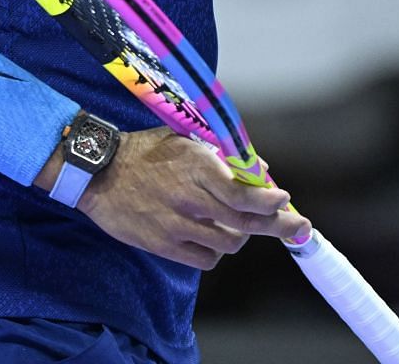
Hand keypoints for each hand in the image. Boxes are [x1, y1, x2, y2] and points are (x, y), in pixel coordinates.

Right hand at [75, 129, 308, 270]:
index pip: (242, 192)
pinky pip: (206, 259)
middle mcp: (189, 197)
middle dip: (278, 225)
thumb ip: (221, 156)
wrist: (99, 173)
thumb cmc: (146, 152)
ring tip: (235, 225)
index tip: (286, 201)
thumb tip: (259, 171)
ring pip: (229, 244)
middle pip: (245, 222)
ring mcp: (176, 224)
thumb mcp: (184, 140)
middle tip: (299, 227)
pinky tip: (211, 238)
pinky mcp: (163, 245)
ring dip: (240, 236)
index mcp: (196, 166)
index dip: (269, 201)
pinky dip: (216, 252)